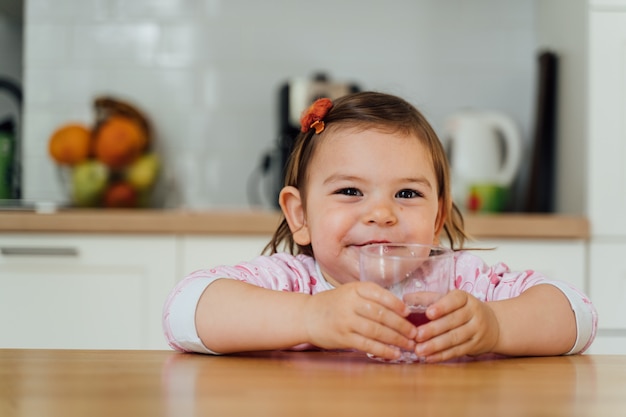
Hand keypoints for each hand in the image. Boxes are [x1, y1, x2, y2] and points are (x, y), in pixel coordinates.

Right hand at [303, 282, 417, 359]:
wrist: (307, 316)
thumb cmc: (334, 304)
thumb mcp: (350, 292)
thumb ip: (371, 298)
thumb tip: (401, 310)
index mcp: (354, 289)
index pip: (380, 294)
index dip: (396, 304)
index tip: (409, 313)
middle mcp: (350, 303)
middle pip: (381, 314)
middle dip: (401, 325)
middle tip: (415, 333)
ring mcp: (346, 321)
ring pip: (376, 331)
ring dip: (396, 339)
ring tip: (409, 345)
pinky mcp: (343, 337)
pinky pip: (367, 345)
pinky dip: (383, 350)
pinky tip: (394, 354)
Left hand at [414, 290, 499, 362]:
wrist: (493, 325)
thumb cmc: (461, 310)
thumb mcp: (449, 300)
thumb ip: (428, 299)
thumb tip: (405, 298)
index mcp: (465, 298)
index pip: (455, 300)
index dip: (442, 307)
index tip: (428, 313)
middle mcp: (474, 313)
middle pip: (453, 321)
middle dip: (434, 329)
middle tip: (416, 335)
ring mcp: (476, 330)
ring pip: (455, 338)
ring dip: (436, 345)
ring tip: (419, 350)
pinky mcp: (475, 346)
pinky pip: (458, 351)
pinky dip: (442, 355)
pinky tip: (429, 358)